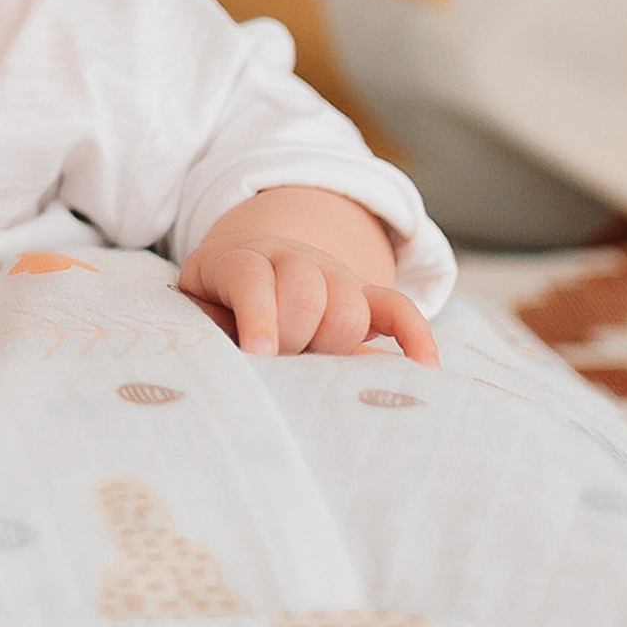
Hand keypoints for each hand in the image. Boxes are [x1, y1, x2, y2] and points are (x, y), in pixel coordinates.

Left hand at [178, 229, 439, 365]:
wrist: (256, 271)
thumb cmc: (219, 307)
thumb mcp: (203, 310)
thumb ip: (216, 329)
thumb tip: (237, 361)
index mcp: (239, 260)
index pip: (251, 279)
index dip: (257, 315)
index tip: (259, 352)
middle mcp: (289, 259)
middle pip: (306, 294)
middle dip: (294, 338)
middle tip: (278, 362)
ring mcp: (332, 275)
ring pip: (348, 306)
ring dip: (333, 344)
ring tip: (310, 364)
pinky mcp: (366, 297)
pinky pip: (399, 308)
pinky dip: (414, 335)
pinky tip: (423, 367)